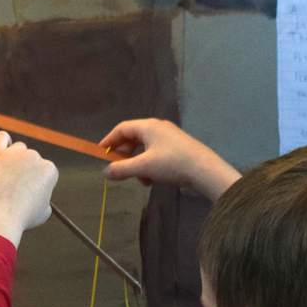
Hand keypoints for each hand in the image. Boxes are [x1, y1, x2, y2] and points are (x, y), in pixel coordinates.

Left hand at [0, 131, 58, 246]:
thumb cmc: (21, 219)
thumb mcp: (44, 213)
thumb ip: (45, 197)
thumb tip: (40, 191)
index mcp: (49, 170)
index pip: (45, 171)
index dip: (36, 184)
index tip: (27, 196)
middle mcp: (34, 157)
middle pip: (31, 159)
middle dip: (25, 172)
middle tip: (14, 190)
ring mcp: (15, 153)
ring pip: (18, 148)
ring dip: (14, 159)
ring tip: (4, 179)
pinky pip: (2, 137)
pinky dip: (3, 142)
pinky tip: (1, 151)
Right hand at [99, 119, 240, 201]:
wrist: (204, 169)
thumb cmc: (172, 163)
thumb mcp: (144, 167)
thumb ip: (122, 169)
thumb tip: (105, 172)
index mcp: (148, 126)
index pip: (122, 128)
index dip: (109, 140)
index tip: (101, 152)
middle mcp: (158, 127)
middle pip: (134, 137)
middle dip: (125, 154)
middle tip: (119, 167)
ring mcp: (169, 136)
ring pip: (145, 148)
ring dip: (138, 163)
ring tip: (140, 179)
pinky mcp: (178, 146)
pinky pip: (156, 153)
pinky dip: (150, 165)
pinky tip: (152, 179)